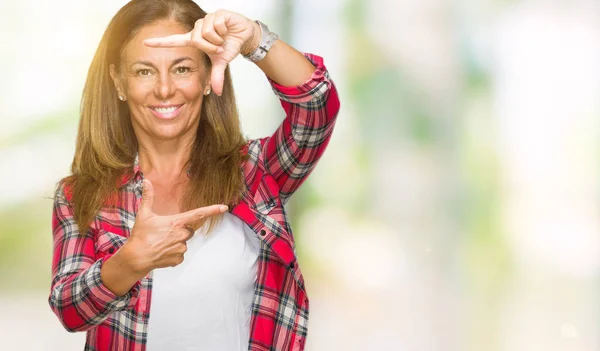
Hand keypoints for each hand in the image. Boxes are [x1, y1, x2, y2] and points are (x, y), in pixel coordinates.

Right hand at [123, 179, 227, 273]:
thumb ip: (148, 197)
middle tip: (164, 232)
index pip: (199, 214)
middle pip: (188, 230)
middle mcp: (182, 235)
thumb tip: (146, 181)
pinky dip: (172, 252)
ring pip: (183, 242)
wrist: (137, 258)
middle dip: (180, 230)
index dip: (212, 210)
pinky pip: (179, 253)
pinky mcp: (179, 259)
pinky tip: (162, 251)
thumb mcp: (144, 214)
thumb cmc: (141, 235)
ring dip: (176, 241)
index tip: (224, 207)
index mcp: (177, 222)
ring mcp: (182, 248)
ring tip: (161, 242)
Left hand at [143, 9, 260, 95]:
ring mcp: (206, 19)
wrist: (245, 36)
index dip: (160, 42)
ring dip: (218, 39)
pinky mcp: (216, 14)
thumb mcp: (221, 62)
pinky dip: (224, 31)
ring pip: (206, 32)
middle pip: (196, 39)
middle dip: (211, 47)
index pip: (174, 41)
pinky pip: (215, 25)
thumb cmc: (230, 45)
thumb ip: (216, 76)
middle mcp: (198, 28)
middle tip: (219, 47)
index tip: (145, 42)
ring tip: (224, 37)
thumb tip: (217, 93)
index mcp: (195, 39)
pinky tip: (227, 29)